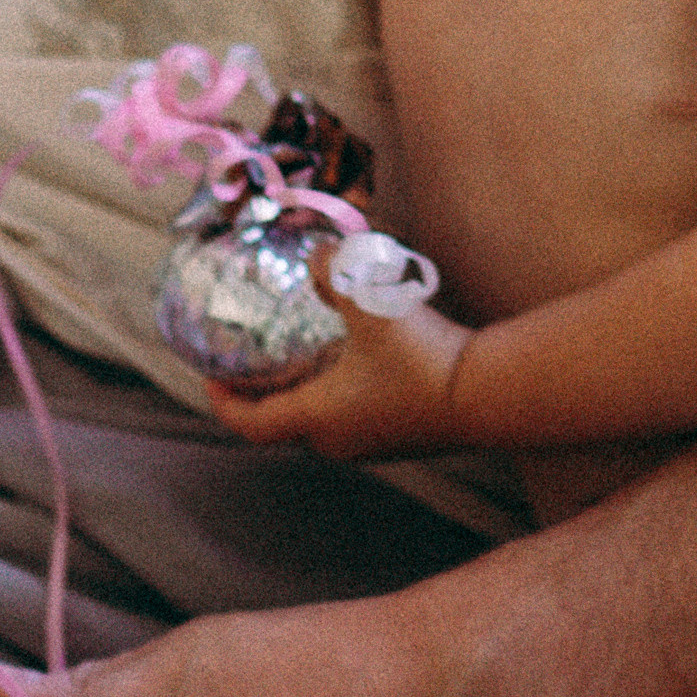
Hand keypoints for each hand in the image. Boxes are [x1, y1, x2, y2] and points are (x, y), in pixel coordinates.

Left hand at [205, 283, 470, 462]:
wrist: (487, 392)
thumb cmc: (420, 354)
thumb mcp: (368, 301)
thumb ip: (333, 271)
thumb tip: (313, 252)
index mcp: (318, 418)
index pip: (252, 423)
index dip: (224, 401)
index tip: (209, 376)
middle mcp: (339, 441)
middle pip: (284, 424)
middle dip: (263, 395)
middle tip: (252, 361)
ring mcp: (373, 444)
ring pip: (321, 423)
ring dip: (303, 394)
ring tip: (301, 356)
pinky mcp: (402, 438)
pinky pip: (353, 418)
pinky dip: (338, 395)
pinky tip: (354, 360)